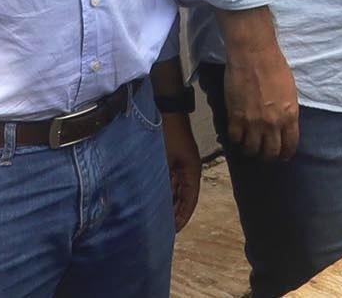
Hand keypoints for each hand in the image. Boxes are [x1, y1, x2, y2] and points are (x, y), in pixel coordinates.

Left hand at [162, 113, 201, 231]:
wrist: (163, 107)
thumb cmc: (165, 132)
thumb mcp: (162, 159)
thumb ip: (160, 181)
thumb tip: (154, 204)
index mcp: (191, 172)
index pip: (189, 201)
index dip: (182, 218)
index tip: (171, 232)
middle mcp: (187, 172)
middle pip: (182, 199)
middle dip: (172, 215)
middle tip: (159, 231)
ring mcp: (178, 166)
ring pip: (174, 192)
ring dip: (166, 204)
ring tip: (153, 220)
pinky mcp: (169, 162)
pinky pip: (167, 183)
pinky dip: (161, 193)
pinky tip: (150, 201)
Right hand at [221, 26, 299, 161]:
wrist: (254, 55)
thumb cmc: (275, 66)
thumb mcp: (290, 91)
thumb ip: (287, 110)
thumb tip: (283, 122)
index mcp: (290, 115)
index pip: (290, 144)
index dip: (286, 153)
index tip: (283, 156)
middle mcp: (273, 123)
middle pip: (270, 152)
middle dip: (268, 156)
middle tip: (264, 154)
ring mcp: (253, 122)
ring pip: (251, 149)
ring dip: (251, 150)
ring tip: (249, 147)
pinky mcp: (235, 117)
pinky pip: (234, 138)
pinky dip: (235, 140)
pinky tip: (236, 136)